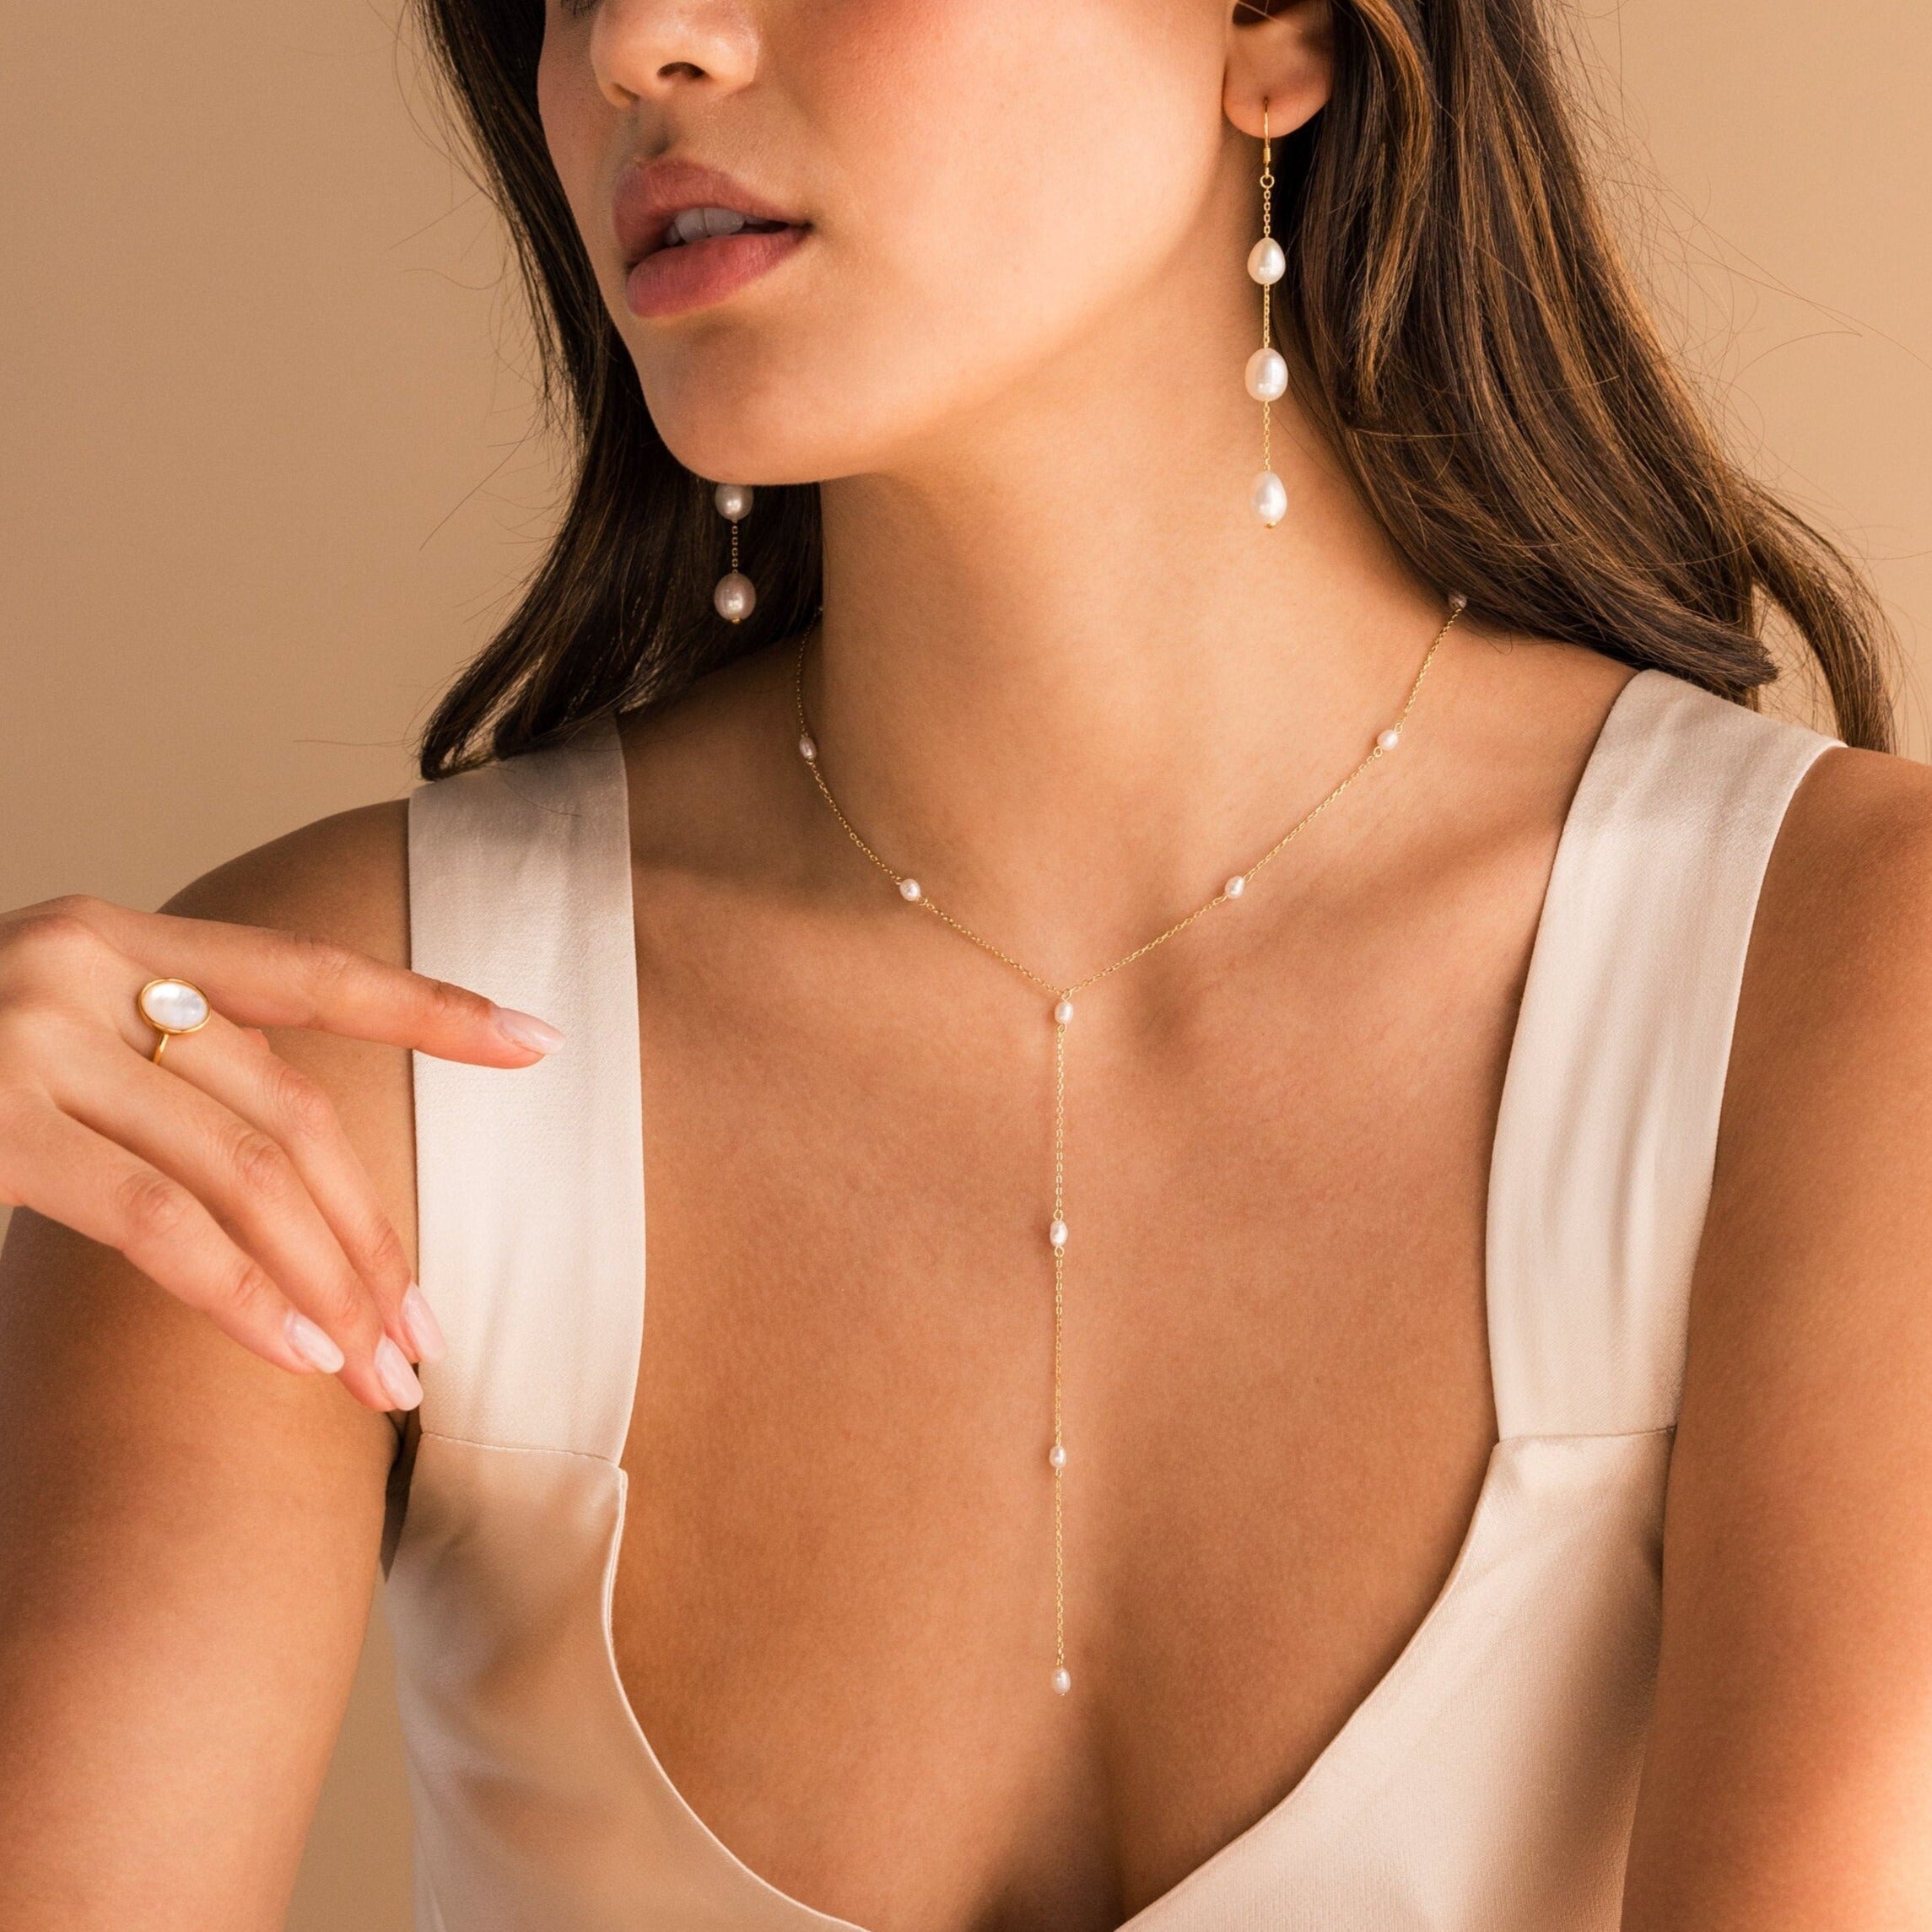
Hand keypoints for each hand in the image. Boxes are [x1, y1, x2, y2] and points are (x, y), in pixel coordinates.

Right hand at [0, 896, 560, 1412]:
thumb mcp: (52, 1046)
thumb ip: (163, 1070)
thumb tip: (294, 1181)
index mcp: (118, 940)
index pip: (309, 971)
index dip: (429, 1009)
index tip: (535, 1042)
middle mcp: (87, 966)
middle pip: (291, 1107)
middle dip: (372, 1233)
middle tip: (426, 1334)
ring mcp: (37, 1039)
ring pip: (246, 1171)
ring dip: (330, 1285)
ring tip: (378, 1372)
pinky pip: (158, 1221)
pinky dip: (243, 1294)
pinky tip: (299, 1352)